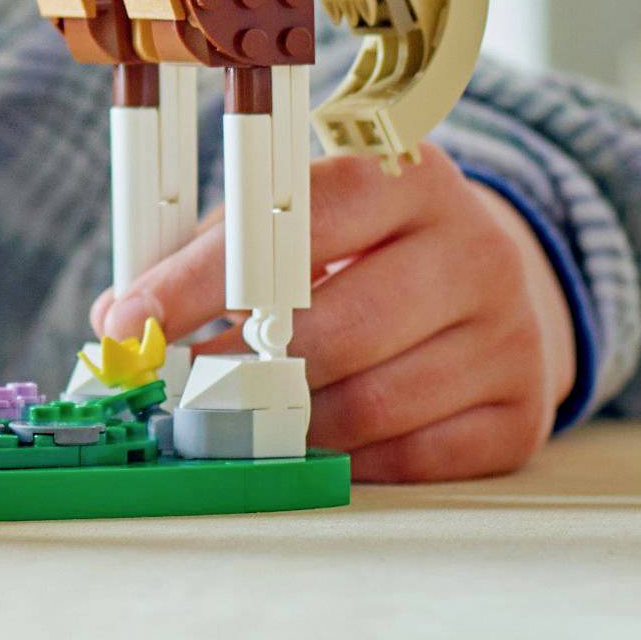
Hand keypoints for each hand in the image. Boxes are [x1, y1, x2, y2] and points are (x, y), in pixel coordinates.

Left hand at [94, 152, 577, 482]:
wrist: (491, 280)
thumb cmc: (360, 247)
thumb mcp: (296, 218)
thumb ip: (207, 253)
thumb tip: (116, 318)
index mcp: (404, 177)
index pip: (291, 224)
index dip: (201, 279)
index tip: (132, 319)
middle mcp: (471, 249)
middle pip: (336, 328)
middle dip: (239, 369)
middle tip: (180, 390)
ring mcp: (508, 335)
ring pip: (372, 404)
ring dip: (287, 424)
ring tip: (236, 419)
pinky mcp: (524, 412)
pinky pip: (418, 458)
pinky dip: (348, 462)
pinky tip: (310, 445)